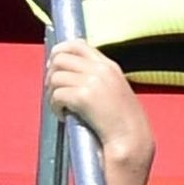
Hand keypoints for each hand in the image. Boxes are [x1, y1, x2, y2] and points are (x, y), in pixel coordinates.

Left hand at [46, 40, 153, 184]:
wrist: (131, 140)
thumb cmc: (121, 122)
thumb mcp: (113, 91)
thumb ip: (97, 79)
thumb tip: (69, 75)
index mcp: (109, 65)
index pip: (78, 44)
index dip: (60, 52)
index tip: (54, 67)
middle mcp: (101, 69)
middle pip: (61, 57)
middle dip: (51, 73)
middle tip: (54, 91)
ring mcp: (92, 81)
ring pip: (55, 76)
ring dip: (51, 92)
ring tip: (60, 107)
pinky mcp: (83, 97)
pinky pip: (56, 95)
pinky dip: (54, 106)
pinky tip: (62, 116)